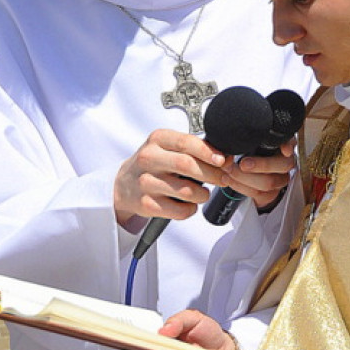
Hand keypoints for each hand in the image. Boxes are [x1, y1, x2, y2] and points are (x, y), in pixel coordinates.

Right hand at [113, 129, 228, 228]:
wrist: (123, 185)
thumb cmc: (153, 163)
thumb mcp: (167, 147)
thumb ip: (193, 149)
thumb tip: (225, 158)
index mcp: (157, 139)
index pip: (186, 142)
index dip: (208, 152)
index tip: (222, 160)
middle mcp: (148, 158)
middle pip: (187, 165)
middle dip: (211, 174)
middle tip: (223, 179)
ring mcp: (145, 182)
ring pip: (185, 191)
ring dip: (202, 194)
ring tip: (204, 193)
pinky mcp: (145, 204)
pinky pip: (178, 210)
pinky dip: (190, 209)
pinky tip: (190, 205)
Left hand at [221, 138, 295, 210]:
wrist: (246, 170)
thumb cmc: (248, 150)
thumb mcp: (251, 140)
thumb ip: (252, 136)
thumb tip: (247, 136)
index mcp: (283, 144)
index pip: (291, 143)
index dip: (289, 146)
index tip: (285, 150)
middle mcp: (286, 162)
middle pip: (284, 165)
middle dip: (262, 165)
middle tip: (242, 163)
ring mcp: (280, 179)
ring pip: (269, 182)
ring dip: (245, 178)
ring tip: (229, 170)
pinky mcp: (270, 194)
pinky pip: (258, 194)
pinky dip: (240, 186)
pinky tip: (228, 179)